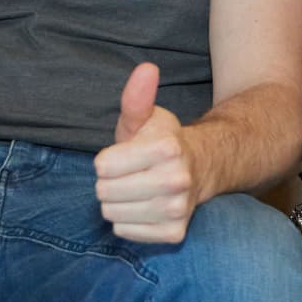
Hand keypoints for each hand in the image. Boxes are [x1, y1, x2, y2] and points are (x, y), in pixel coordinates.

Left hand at [94, 63, 199, 243]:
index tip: (124, 155)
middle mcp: (177, 180)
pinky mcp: (174, 233)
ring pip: (112, 214)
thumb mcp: (145, 118)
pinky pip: (125, 232)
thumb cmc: (161, 142)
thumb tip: (146, 68)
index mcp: (168, 148)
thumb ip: (136, 97)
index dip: (107, 160)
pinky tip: (143, 208)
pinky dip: (128, 222)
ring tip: (136, 190)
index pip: (103, 166)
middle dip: (109, 182)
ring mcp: (177, 209)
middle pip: (105, 192)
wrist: (198, 169)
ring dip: (117, 203)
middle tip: (129, 174)